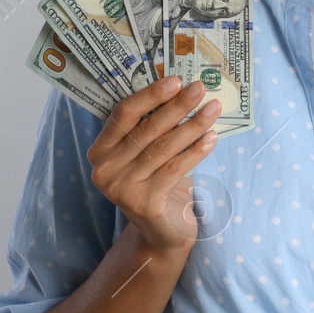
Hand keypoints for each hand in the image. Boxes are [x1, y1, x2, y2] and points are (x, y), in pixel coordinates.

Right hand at [85, 75, 221, 254]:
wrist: (163, 232)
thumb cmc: (158, 184)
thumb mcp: (148, 154)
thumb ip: (152, 127)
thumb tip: (180, 88)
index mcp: (100, 151)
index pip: (122, 114)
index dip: (150, 94)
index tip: (176, 80)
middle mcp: (104, 169)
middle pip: (146, 128)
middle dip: (177, 106)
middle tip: (200, 88)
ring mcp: (121, 188)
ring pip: (163, 147)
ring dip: (192, 125)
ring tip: (213, 109)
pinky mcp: (143, 203)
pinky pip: (175, 169)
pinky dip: (196, 151)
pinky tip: (212, 138)